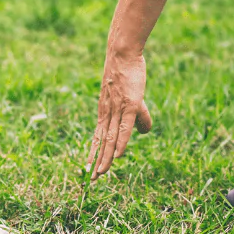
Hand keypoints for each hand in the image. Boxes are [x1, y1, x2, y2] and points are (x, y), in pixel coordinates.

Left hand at [87, 48, 152, 179]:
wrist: (122, 54)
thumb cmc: (127, 74)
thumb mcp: (132, 99)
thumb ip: (139, 117)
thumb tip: (144, 133)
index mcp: (105, 112)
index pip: (98, 137)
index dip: (94, 153)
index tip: (89, 169)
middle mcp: (107, 113)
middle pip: (101, 142)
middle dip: (96, 161)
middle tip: (91, 180)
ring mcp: (117, 109)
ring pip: (110, 138)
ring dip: (106, 157)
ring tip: (100, 173)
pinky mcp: (129, 104)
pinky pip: (124, 128)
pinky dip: (121, 143)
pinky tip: (118, 156)